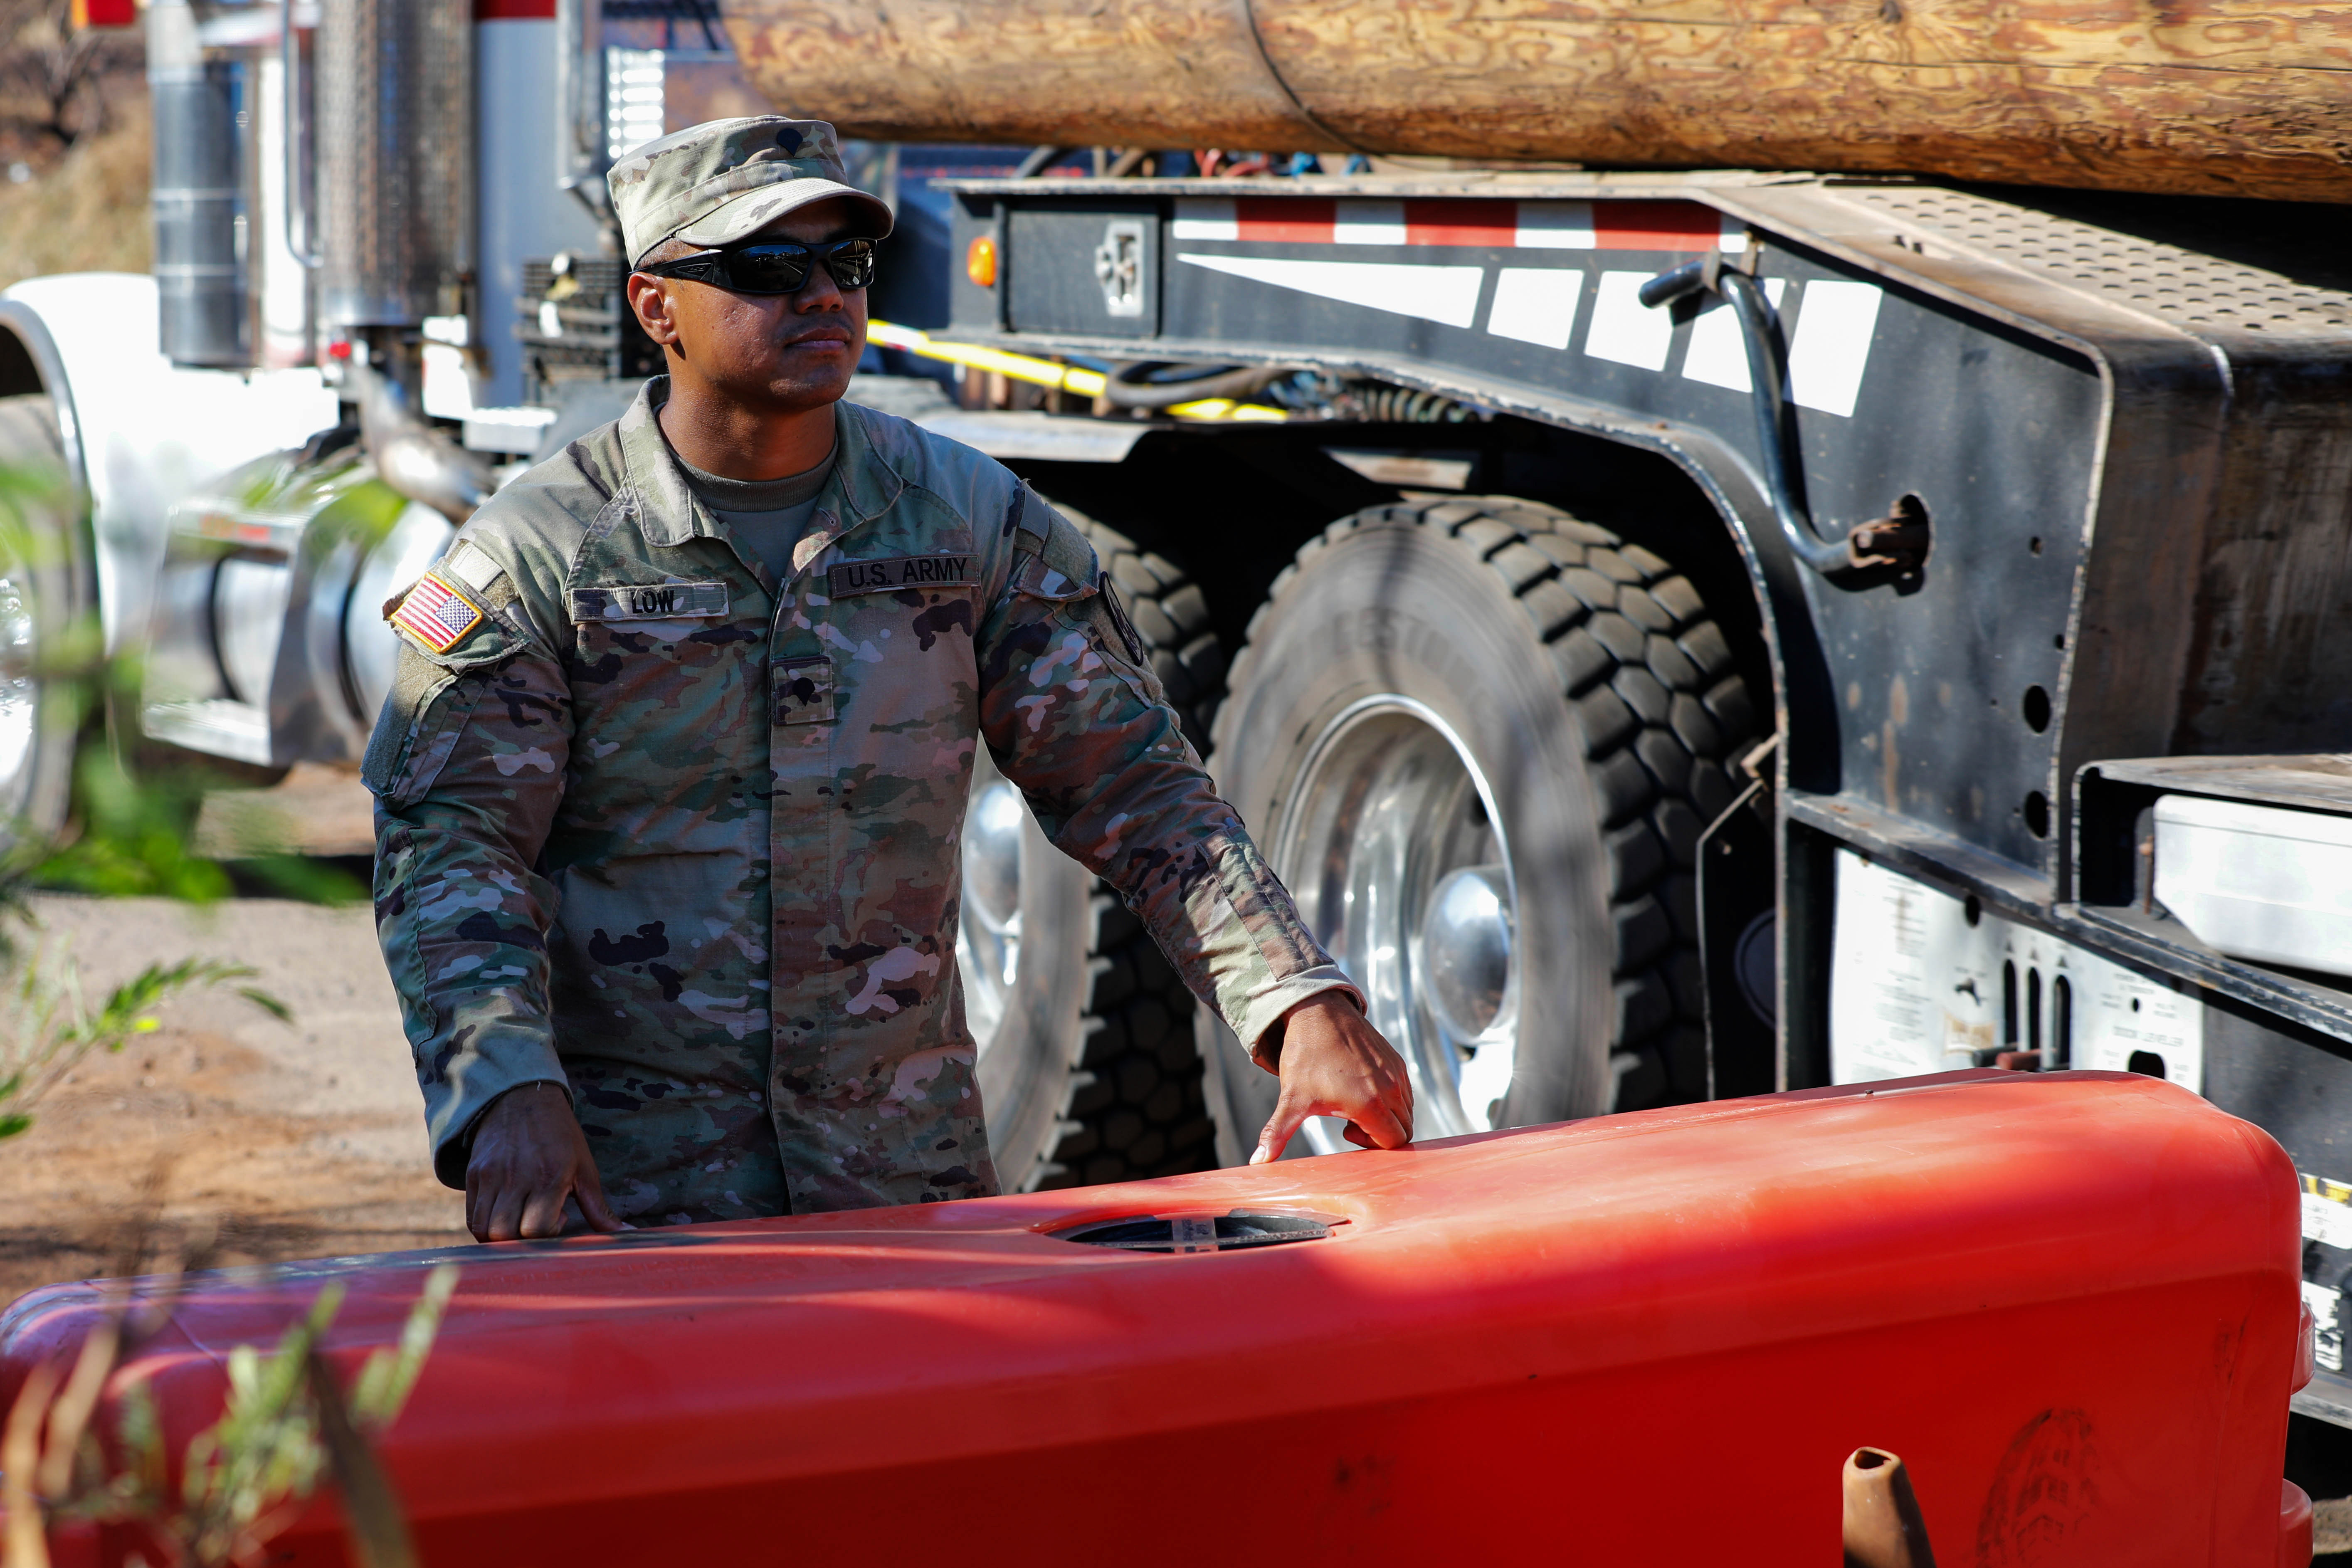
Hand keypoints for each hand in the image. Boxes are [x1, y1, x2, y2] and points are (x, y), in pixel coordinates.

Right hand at [465, 1082, 623, 1241]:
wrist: (523, 1098)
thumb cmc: (560, 1136)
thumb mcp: (585, 1168)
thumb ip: (599, 1208)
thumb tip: (626, 1235)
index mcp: (549, 1176)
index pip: (537, 1229)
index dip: (547, 1234)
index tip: (558, 1217)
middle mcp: (516, 1177)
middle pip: (506, 1234)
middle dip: (524, 1240)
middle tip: (537, 1221)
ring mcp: (491, 1176)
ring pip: (484, 1229)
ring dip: (501, 1237)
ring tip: (520, 1220)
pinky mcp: (473, 1174)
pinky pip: (471, 1216)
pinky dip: (484, 1226)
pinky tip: (504, 1214)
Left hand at [1251, 993, 1414, 1164]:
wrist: (1317, 1013)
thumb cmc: (1305, 1057)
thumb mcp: (1291, 1099)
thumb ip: (1277, 1133)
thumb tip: (1257, 1161)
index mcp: (1370, 1104)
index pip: (1392, 1143)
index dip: (1371, 1145)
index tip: (1345, 1131)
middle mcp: (1391, 1089)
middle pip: (1403, 1131)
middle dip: (1381, 1135)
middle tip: (1351, 1122)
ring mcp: (1396, 1073)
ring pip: (1406, 1112)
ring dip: (1387, 1117)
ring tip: (1356, 1105)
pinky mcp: (1397, 1061)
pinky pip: (1406, 1092)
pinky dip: (1392, 1100)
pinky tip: (1363, 1089)